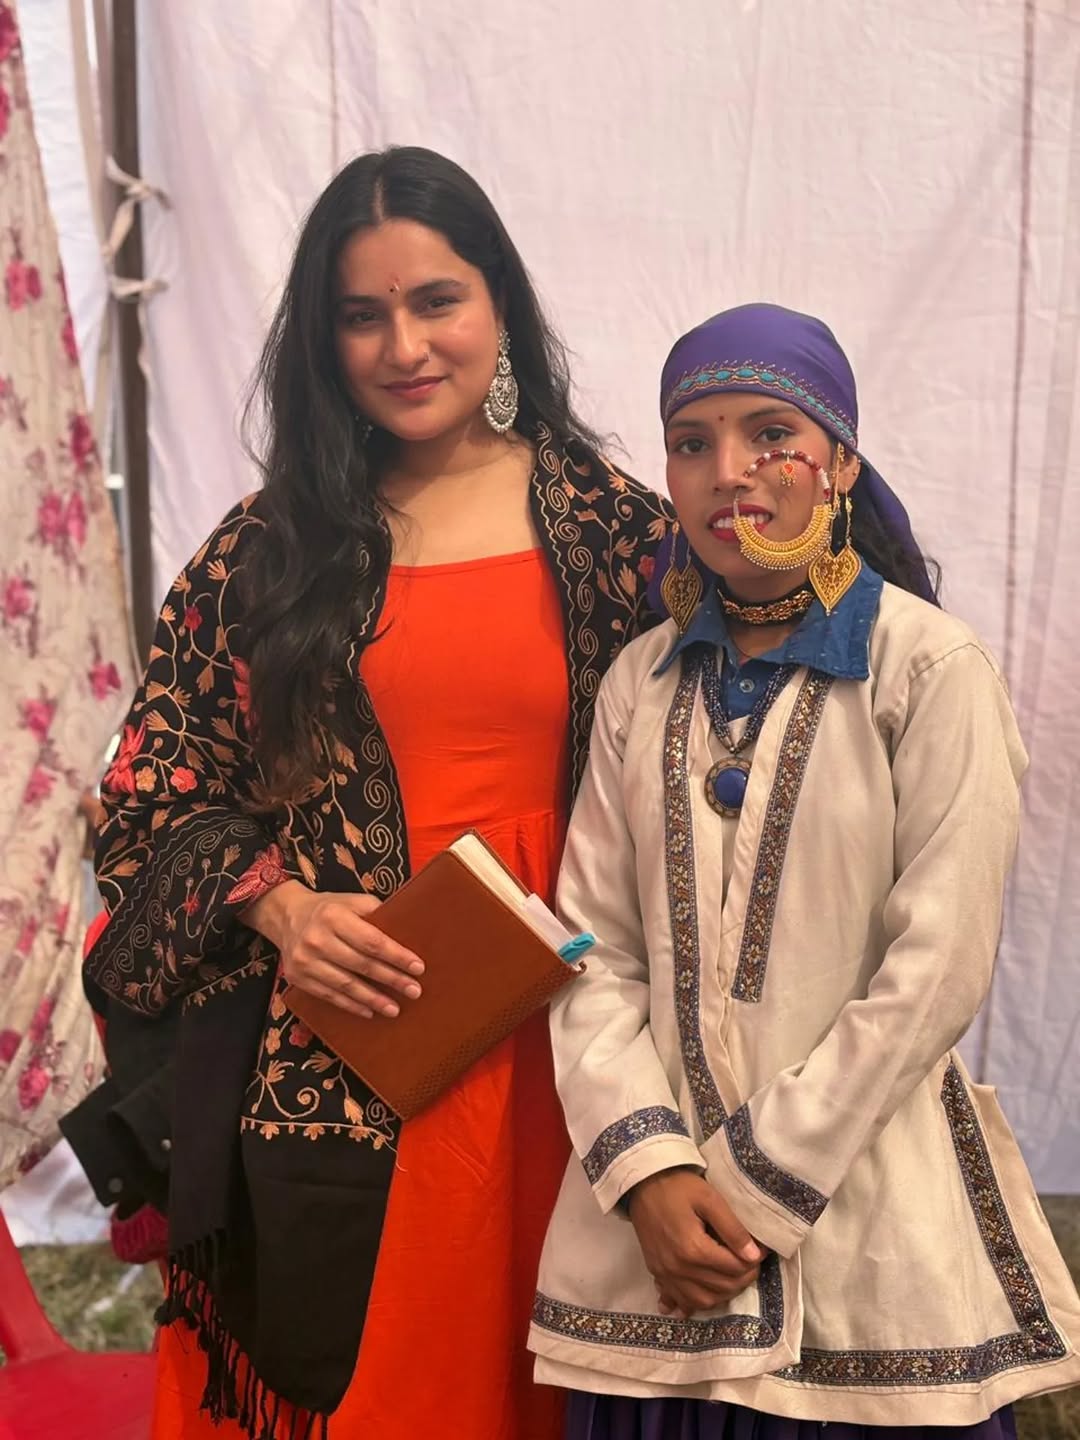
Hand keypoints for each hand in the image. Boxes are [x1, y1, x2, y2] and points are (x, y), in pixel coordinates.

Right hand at [243, 880, 423, 1019]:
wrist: (286, 916)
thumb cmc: (328, 909)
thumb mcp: (352, 901)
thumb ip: (376, 914)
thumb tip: (408, 933)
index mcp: (334, 916)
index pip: (371, 941)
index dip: (396, 956)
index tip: (418, 968)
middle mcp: (317, 939)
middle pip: (361, 965)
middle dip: (391, 979)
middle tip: (414, 991)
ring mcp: (304, 961)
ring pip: (345, 985)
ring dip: (373, 999)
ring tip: (395, 1008)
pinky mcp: (297, 979)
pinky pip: (329, 996)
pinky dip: (351, 1005)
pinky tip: (369, 1011)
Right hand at [627, 1167, 763, 1317]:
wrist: (641, 1183)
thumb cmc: (678, 1187)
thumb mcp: (709, 1198)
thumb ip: (733, 1228)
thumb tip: (755, 1255)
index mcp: (694, 1249)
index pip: (734, 1268)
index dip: (753, 1261)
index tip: (762, 1250)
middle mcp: (679, 1268)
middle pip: (722, 1287)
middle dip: (744, 1278)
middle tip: (751, 1262)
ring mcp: (665, 1273)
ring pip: (703, 1301)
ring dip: (723, 1293)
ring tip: (733, 1276)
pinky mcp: (656, 1272)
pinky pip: (678, 1300)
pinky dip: (693, 1304)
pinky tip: (702, 1297)